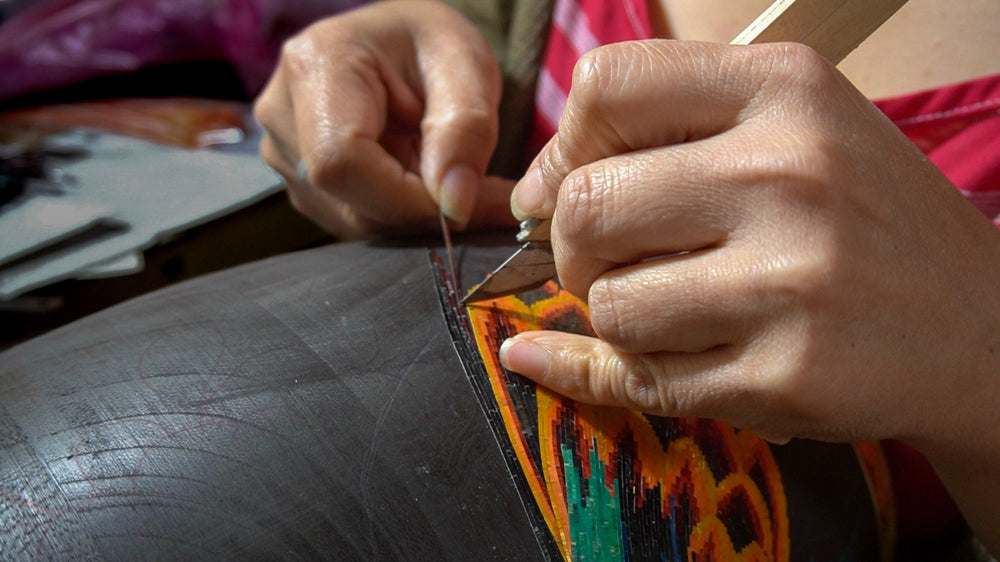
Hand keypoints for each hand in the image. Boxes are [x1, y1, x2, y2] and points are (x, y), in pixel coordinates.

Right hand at [253, 0, 516, 236]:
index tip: (463, 199)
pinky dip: (400, 213)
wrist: (403, 44)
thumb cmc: (431, 44)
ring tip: (453, 176)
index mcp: (316, 64)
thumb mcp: (467, 64)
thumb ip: (467, 129)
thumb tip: (453, 204)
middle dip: (422, 209)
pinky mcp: (300, 180)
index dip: (406, 198)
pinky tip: (424, 181)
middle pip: (349, 200)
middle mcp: (283, 112)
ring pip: (355, 220)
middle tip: (483, 194)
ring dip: (414, 213)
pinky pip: (354, 220)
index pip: (342, 163)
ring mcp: (284, 151)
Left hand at [501, 40, 999, 451]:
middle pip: (586, 204)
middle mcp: (788, 173)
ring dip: (614, 317)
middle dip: (572, 247)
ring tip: (667, 310)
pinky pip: (640, 380)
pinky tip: (644, 360)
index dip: (565, 145)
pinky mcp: (785, 376)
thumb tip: (532, 193)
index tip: (568, 185)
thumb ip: (670, 135)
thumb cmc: (862, 221)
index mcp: (784, 89)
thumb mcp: (794, 131)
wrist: (981, 329)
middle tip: (604, 263)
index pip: (607, 85)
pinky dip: (622, 374)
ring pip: (607, 306)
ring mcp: (789, 281)